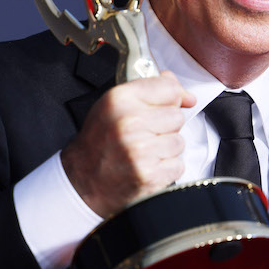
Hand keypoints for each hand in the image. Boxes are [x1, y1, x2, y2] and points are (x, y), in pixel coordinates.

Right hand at [61, 71, 195, 217]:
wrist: (83, 180)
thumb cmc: (99, 141)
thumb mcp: (115, 105)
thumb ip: (149, 91)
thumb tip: (185, 94)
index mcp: (119, 100)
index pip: (169, 88)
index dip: (171, 98)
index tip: (165, 105)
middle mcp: (129, 123)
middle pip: (177, 116)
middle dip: (165, 126)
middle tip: (144, 134)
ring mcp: (140, 151)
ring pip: (179, 142)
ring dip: (166, 149)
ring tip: (144, 152)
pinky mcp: (150, 175)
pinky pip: (178, 165)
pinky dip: (166, 168)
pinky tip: (147, 166)